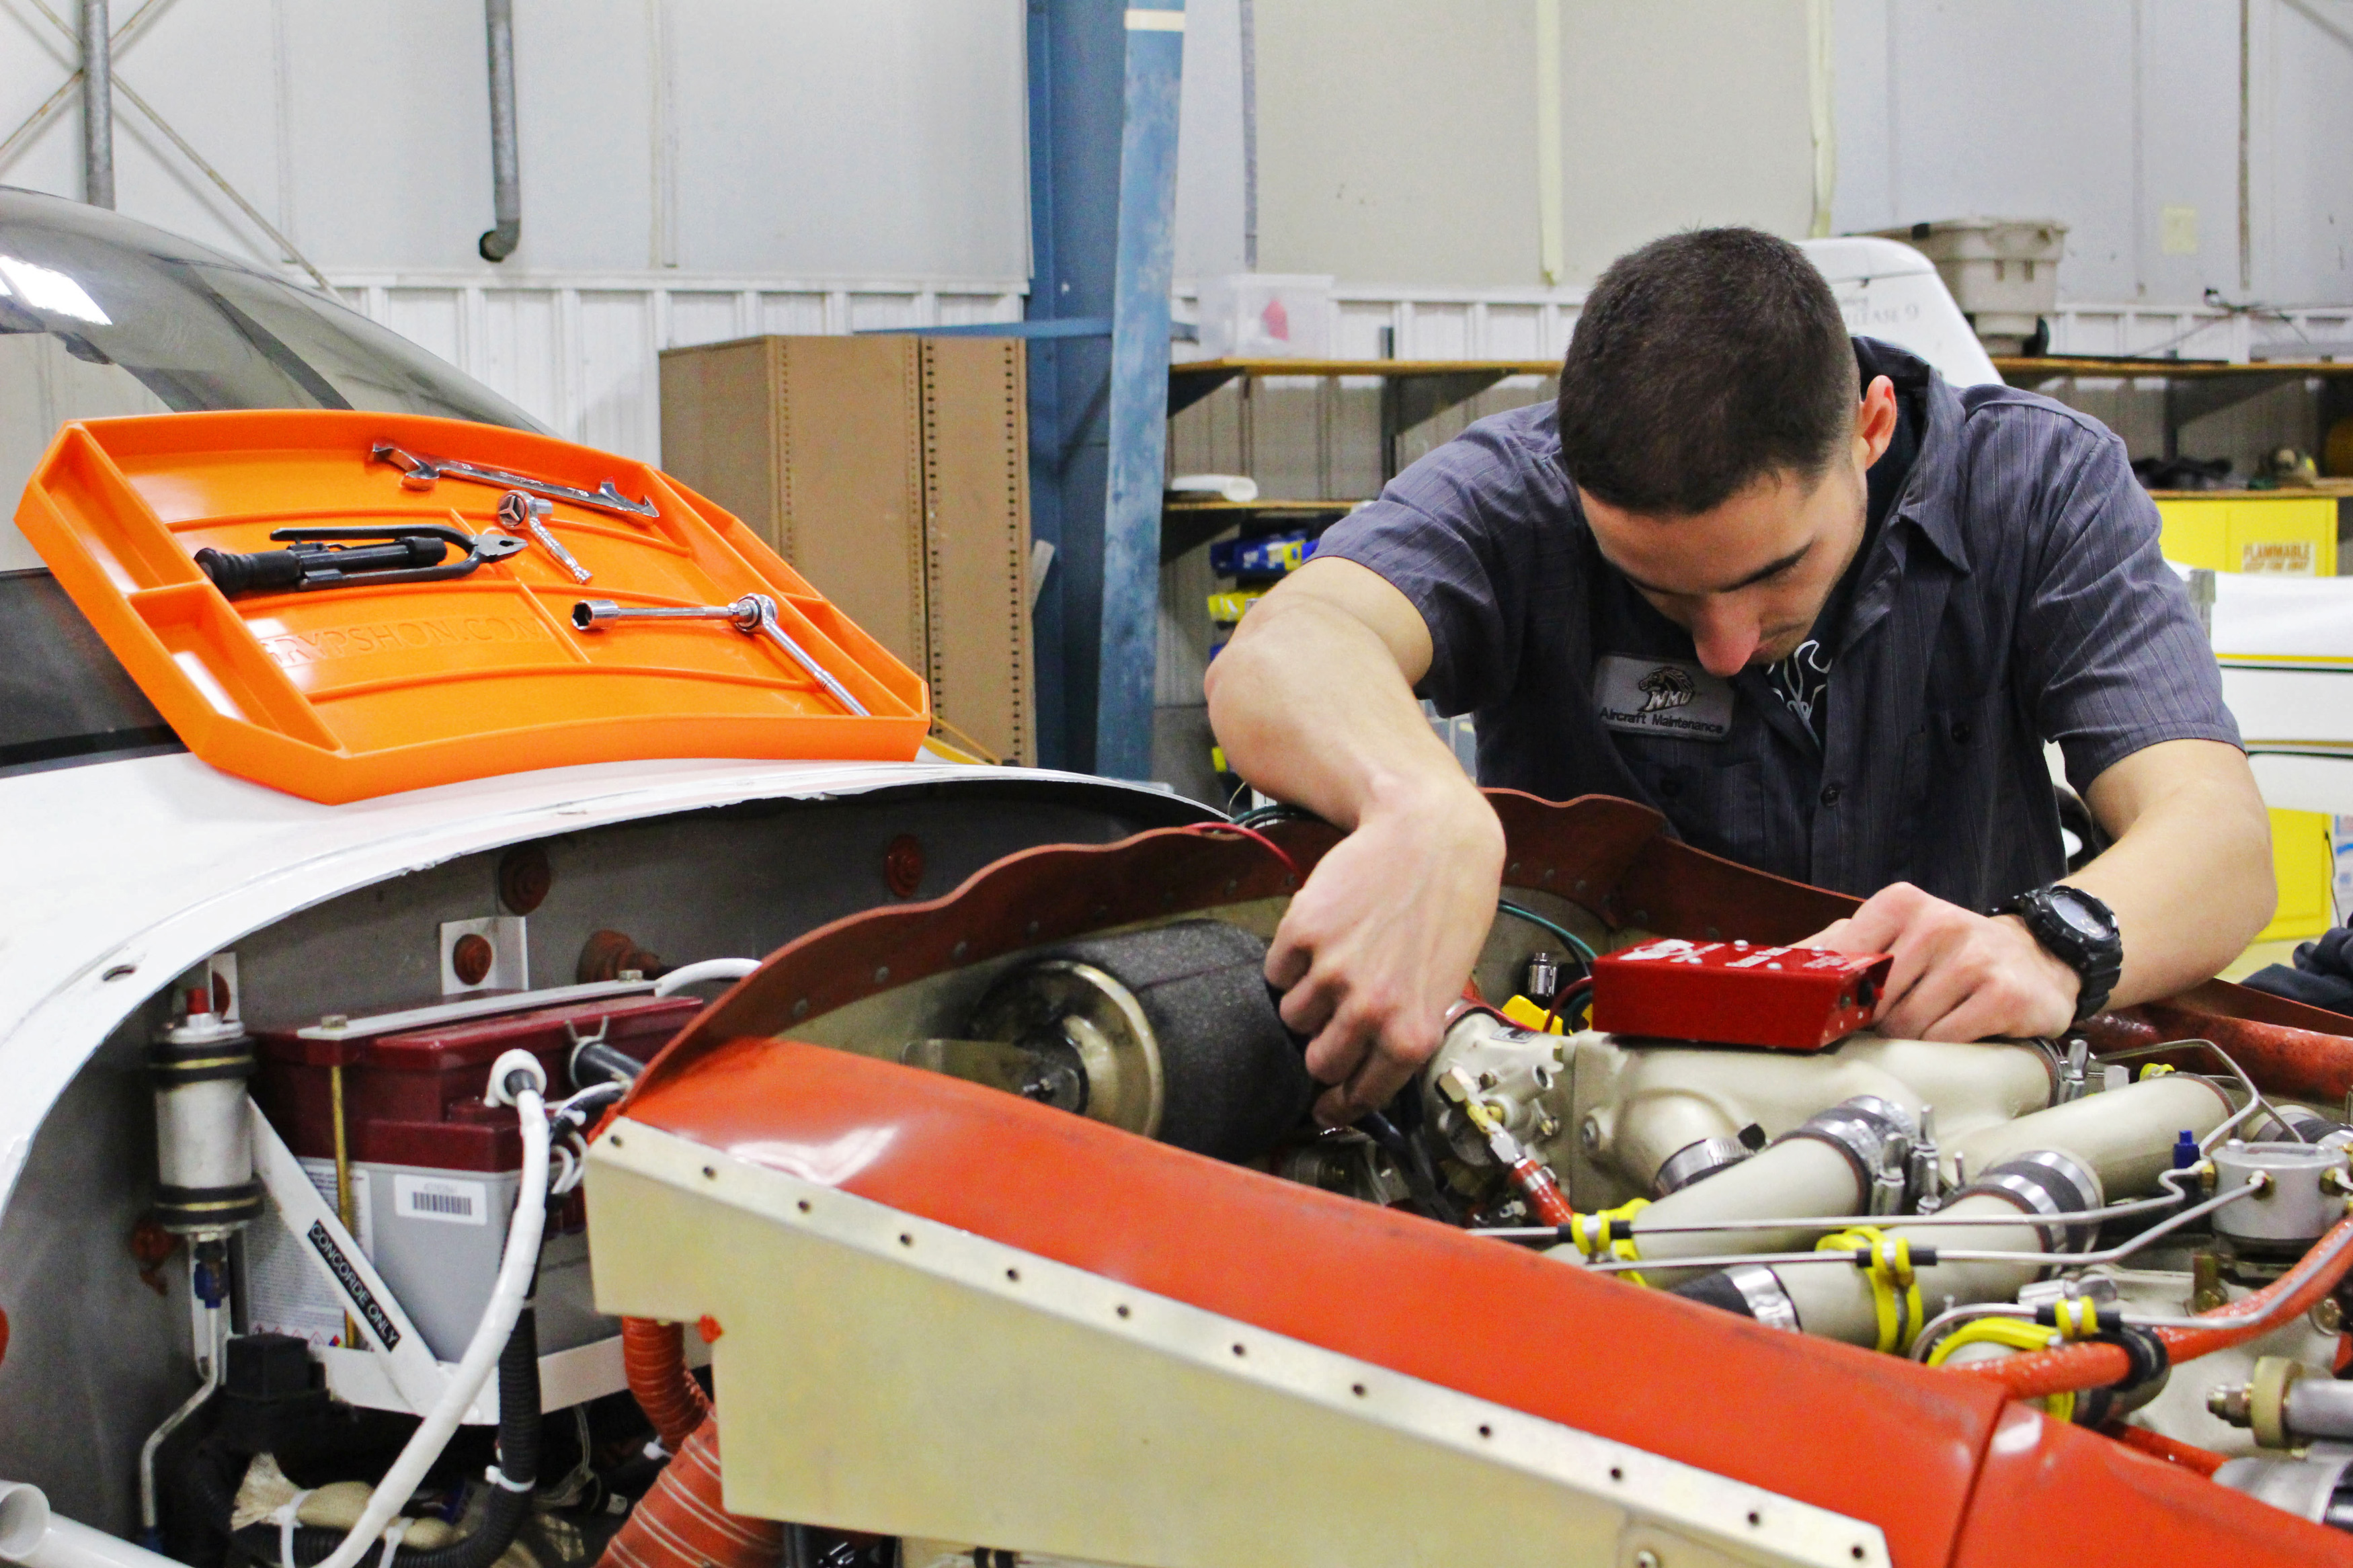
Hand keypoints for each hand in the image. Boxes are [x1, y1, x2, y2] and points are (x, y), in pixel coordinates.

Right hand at [1266, 779, 1503, 1124]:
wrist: (1431, 837)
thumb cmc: (1450, 906)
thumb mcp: (1445, 985)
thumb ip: (1405, 1031)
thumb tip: (1365, 1068)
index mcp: (1413, 1034)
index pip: (1360, 1095)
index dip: (1338, 1106)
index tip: (1325, 1107)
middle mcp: (1372, 1011)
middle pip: (1318, 1062)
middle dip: (1321, 1049)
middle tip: (1330, 1025)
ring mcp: (1333, 972)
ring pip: (1292, 1016)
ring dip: (1305, 1000)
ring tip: (1331, 968)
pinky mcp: (1302, 932)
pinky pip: (1277, 971)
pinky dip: (1289, 962)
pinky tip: (1319, 941)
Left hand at [1801, 882, 2079, 1040]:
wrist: (2038, 959)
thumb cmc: (1951, 952)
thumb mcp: (1892, 935)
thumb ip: (1835, 948)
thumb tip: (1774, 962)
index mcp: (1900, 905)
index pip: (1841, 964)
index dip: (1835, 998)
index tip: (1836, 1012)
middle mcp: (1938, 923)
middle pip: (1873, 1002)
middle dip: (1879, 1020)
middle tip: (1903, 1013)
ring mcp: (1973, 957)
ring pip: (1907, 1027)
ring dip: (1913, 1038)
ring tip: (1935, 1018)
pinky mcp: (2003, 995)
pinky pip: (1945, 1041)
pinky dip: (1944, 1047)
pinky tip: (1961, 1029)